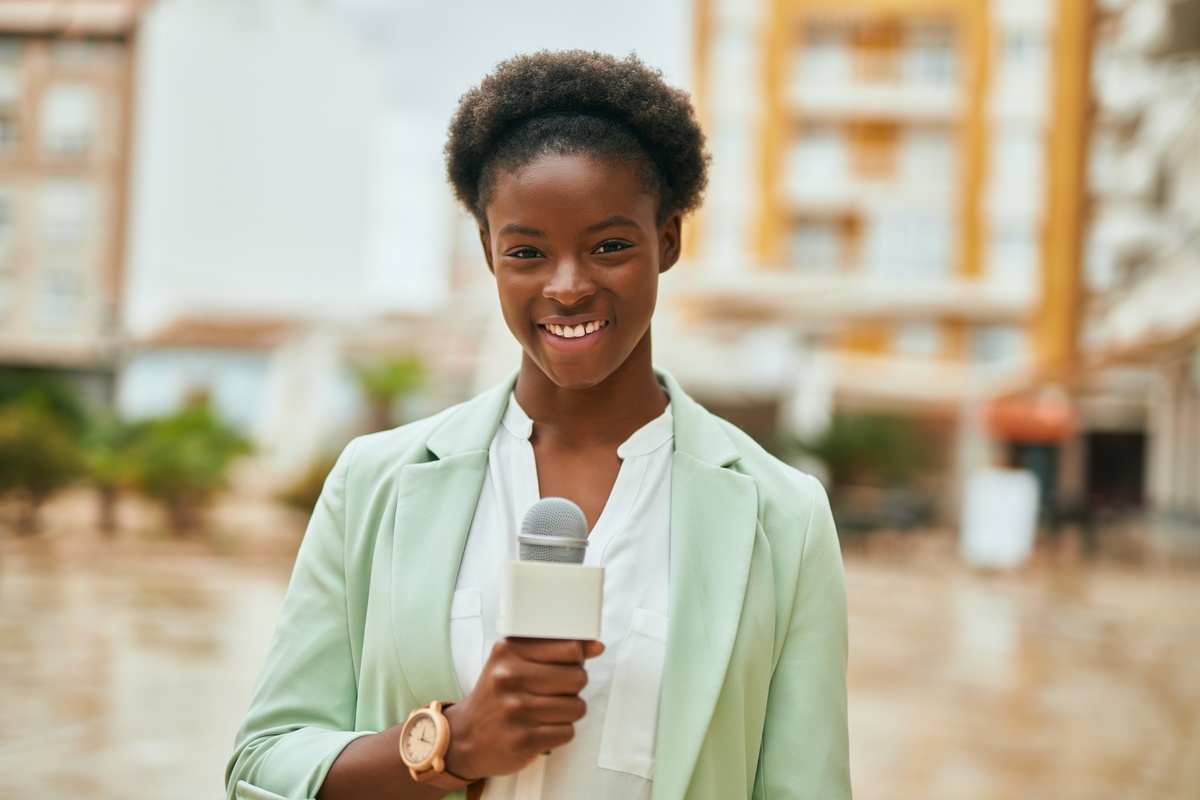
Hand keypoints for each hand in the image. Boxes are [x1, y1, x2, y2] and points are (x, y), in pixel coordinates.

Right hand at [442, 637, 604, 779]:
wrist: (464, 738)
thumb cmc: (498, 695)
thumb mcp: (515, 662)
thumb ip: (556, 650)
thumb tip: (597, 646)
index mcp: (509, 651)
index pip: (570, 648)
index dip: (575, 660)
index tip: (564, 666)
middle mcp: (509, 677)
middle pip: (578, 678)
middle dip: (573, 688)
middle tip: (553, 693)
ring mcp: (515, 709)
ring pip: (577, 707)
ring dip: (568, 713)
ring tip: (547, 712)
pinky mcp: (522, 739)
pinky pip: (568, 732)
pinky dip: (560, 733)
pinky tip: (541, 729)